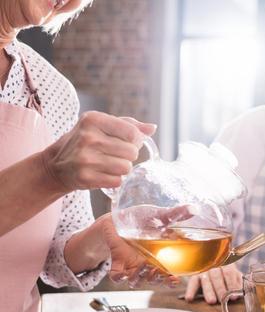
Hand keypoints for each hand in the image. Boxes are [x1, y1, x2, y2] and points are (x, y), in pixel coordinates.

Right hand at [41, 111, 155, 191]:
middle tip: (114, 155)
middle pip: (132, 152)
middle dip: (128, 155)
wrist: (56, 165)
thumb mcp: (101, 125)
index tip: (126, 142)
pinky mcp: (85, 177)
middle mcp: (88, 137)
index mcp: (93, 119)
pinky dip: (114, 180)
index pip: (132, 133)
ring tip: (109, 164)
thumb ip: (128, 125)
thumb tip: (152, 128)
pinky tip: (102, 174)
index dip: (135, 140)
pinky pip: (117, 181)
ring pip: (126, 168)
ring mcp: (85, 158)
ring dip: (122, 169)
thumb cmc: (85, 142)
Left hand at [97, 204, 194, 286]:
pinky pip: (116, 277)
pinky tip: (122, 273)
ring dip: (141, 277)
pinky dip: (119, 278)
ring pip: (136, 281)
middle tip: (159, 269)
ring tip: (145, 265)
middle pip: (154, 280)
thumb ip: (176, 214)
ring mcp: (131, 266)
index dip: (171, 281)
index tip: (175, 279)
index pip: (168, 275)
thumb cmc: (139, 219)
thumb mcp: (159, 216)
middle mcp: (146, 265)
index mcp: (159, 258)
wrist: (116, 219)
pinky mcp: (116, 264)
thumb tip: (193, 209)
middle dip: (157, 279)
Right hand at [185, 264, 241, 303]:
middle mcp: (214, 266)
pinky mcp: (195, 276)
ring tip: (211, 301)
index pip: (229, 272)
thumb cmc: (227, 275)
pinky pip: (192, 282)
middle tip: (222, 300)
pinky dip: (190, 290)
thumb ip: (240, 282)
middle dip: (220, 289)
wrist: (212, 264)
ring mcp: (204, 270)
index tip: (234, 296)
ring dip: (208, 291)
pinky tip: (189, 299)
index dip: (232, 284)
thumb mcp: (235, 276)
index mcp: (227, 265)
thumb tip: (250, 288)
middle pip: (217, 276)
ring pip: (206, 280)